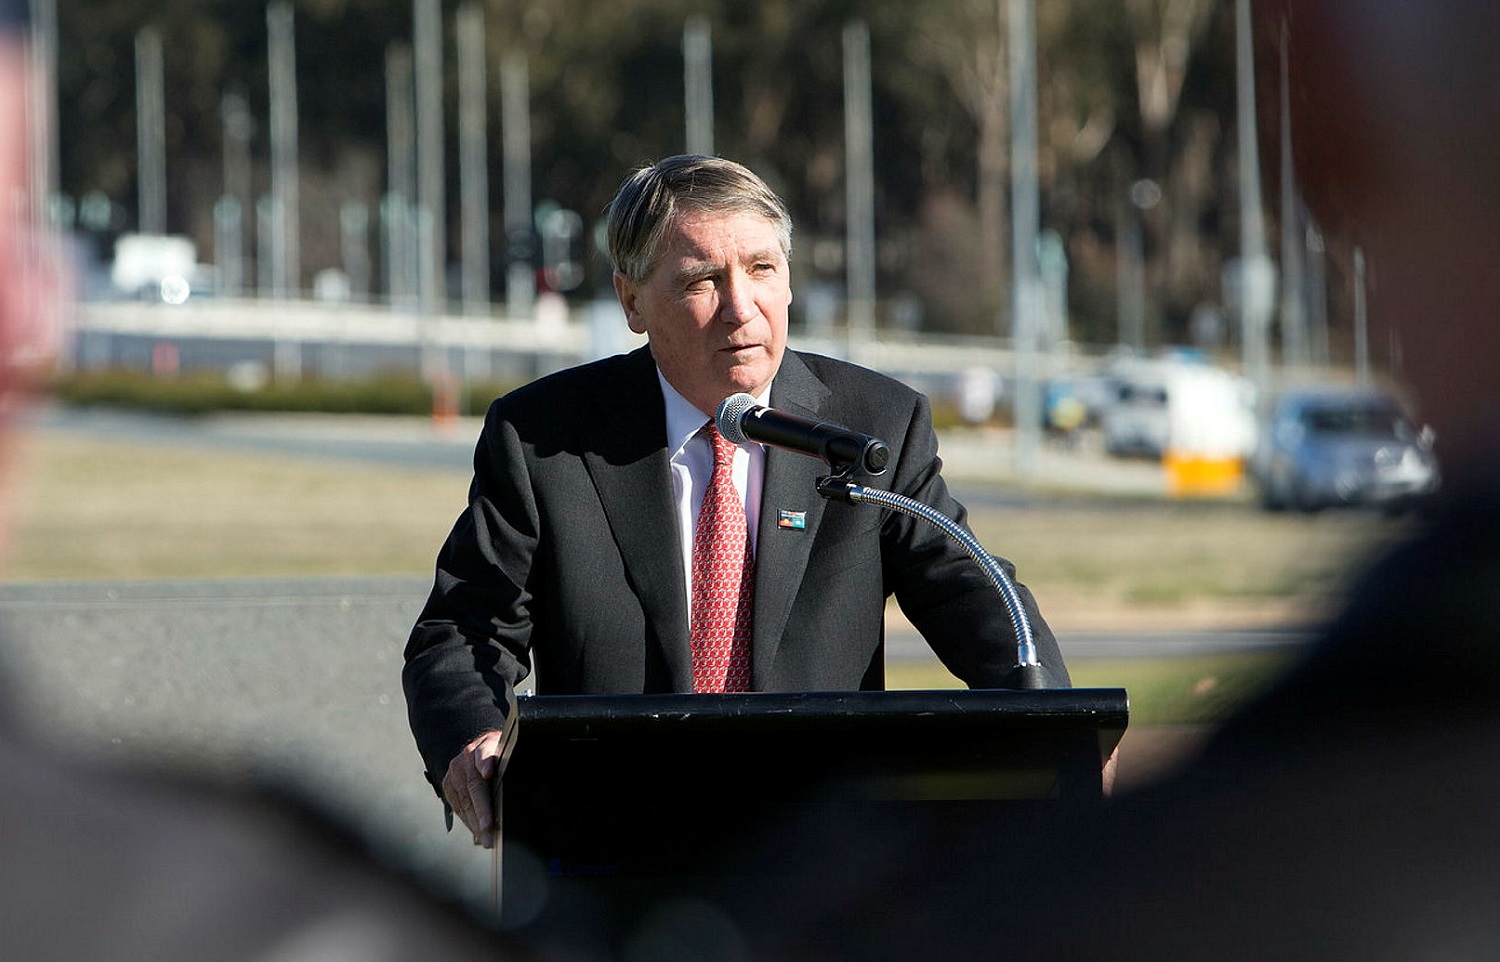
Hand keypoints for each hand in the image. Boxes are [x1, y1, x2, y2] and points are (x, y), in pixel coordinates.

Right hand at [442, 729, 507, 847]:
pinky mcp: (449, 784)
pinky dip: (469, 821)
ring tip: (487, 838)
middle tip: (488, 827)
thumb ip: (515, 768)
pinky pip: (458, 806)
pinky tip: (479, 832)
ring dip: (475, 822)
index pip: (485, 752)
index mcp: (487, 745)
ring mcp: (456, 770)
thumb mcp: (511, 756)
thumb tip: (540, 792)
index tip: (488, 773)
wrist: (481, 751)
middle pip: (474, 783)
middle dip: (482, 808)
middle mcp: (468, 756)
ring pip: (464, 799)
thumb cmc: (502, 758)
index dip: (485, 762)